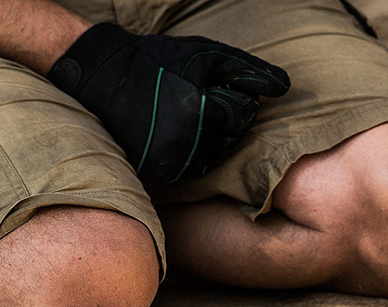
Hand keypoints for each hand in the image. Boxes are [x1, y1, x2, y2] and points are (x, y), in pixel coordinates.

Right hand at [48, 23, 289, 183]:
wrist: (104, 77)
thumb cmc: (157, 61)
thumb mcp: (203, 55)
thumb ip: (245, 70)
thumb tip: (283, 87)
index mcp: (198, 110)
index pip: (241, 116)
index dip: (236, 101)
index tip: (219, 90)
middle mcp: (185, 141)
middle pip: (230, 139)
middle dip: (226, 121)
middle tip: (206, 103)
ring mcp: (170, 159)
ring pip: (213, 157)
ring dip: (212, 139)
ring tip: (195, 116)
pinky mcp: (159, 170)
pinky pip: (192, 168)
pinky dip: (195, 152)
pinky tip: (184, 133)